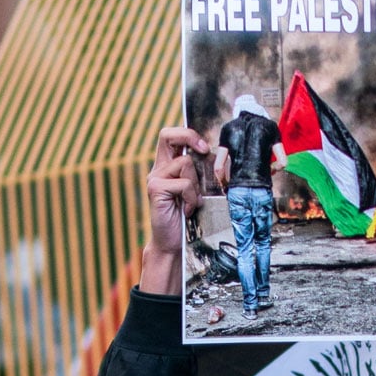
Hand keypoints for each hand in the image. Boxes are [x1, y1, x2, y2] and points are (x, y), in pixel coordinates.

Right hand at [140, 127, 208, 293]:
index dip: (187, 133)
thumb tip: (220, 158)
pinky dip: (191, 197)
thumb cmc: (189, 218)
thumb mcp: (197, 192)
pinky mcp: (156, 190)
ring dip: (196, 183)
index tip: (204, 145)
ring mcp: (155, 179)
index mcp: (168, 166)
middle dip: (188, 136)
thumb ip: (201, 175)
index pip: (171, 137)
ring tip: (193, 201)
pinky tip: (187, 210)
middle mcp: (159, 169)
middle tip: (203, 149)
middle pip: (167, 135)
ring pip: (185, 163)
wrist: (173, 242)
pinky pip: (184, 184)